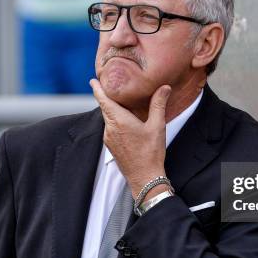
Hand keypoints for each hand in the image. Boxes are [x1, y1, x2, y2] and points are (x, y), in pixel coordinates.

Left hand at [89, 79, 171, 199]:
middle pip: (105, 108)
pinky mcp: (111, 146)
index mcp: (119, 120)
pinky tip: (125, 121)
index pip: (104, 100)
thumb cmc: (151, 153)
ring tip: (119, 101)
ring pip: (107, 118)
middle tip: (108, 86)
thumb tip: (164, 87)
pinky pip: (110, 128)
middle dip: (106, 97)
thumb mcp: (157, 126)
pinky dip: (114, 120)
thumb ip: (158, 104)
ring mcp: (109, 138)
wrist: (144, 177)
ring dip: (111, 109)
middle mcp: (110, 128)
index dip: (98, 89)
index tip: (93, 80)